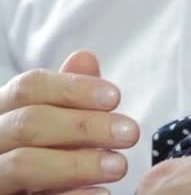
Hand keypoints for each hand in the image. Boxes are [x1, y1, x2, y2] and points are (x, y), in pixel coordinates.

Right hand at [0, 51, 139, 193]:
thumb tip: (85, 57)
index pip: (29, 87)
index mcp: (2, 111)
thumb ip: (69, 95)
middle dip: (84, 126)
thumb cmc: (45, 151)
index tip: (116, 97)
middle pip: (29, 123)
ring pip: (22, 164)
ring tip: (119, 166)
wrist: (27, 191)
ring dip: (77, 163)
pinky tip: (102, 194)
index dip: (74, 89)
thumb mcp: (56, 120)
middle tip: (130, 133)